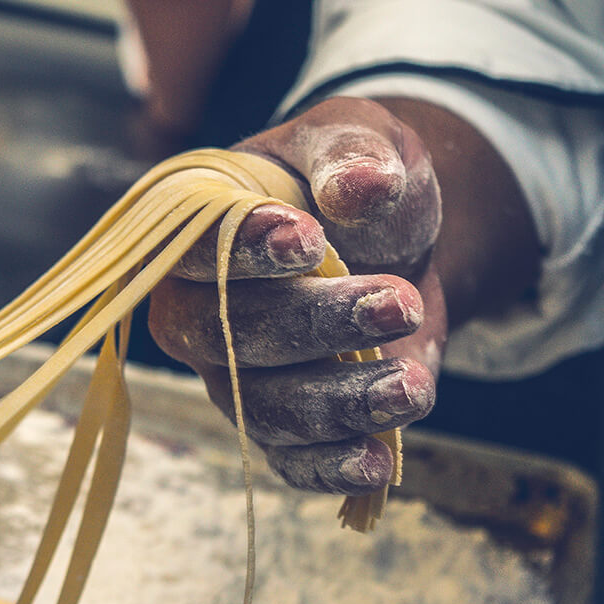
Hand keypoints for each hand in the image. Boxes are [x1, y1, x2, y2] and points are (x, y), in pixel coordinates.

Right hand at [149, 97, 447, 493]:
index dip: (243, 253)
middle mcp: (195, 310)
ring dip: (337, 401)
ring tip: (411, 385)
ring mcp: (230, 374)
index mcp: (195, 231)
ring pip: (262, 406)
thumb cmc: (353, 179)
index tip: (310, 241)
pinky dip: (329, 467)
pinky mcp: (277, 423)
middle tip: (397, 302)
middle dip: (313, 326)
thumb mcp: (357, 137)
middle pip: (226, 337)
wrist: (392, 241)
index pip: (193, 250)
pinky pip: (288, 459)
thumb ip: (352, 152)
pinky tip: (378, 460)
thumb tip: (360, 188)